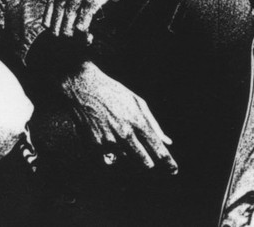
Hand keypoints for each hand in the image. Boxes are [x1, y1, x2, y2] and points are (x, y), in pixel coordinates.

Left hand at [44, 0, 165, 42]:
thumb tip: (62, 13)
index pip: (46, 22)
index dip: (55, 32)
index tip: (66, 35)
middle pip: (55, 30)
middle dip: (65, 40)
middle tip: (77, 41)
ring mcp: (75, 0)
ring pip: (67, 32)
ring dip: (76, 41)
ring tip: (85, 40)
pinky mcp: (90, 3)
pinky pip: (81, 28)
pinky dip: (84, 37)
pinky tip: (90, 36)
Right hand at [62, 61, 177, 172]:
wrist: (80, 85)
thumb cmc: (110, 90)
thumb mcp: (135, 100)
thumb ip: (153, 123)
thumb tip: (167, 141)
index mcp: (137, 121)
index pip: (158, 150)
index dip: (168, 163)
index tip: (173, 169)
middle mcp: (124, 133)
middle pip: (145, 163)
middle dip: (149, 163)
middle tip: (148, 160)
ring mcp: (108, 141)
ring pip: (127, 163)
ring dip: (129, 158)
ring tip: (122, 143)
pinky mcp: (93, 145)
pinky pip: (108, 161)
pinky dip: (112, 158)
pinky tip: (110, 147)